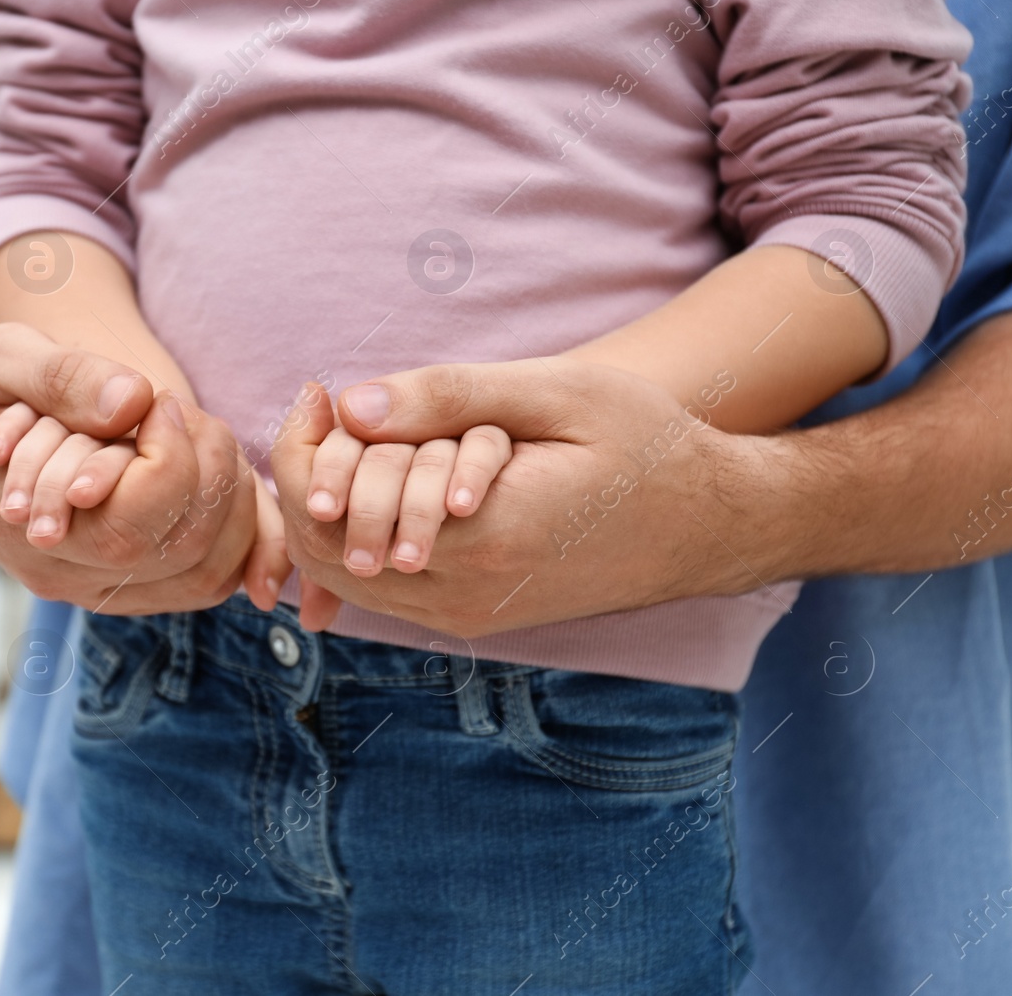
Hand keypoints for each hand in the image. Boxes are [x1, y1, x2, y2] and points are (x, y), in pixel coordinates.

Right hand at [0, 399, 311, 611]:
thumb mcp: (0, 361)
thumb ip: (63, 376)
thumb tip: (134, 403)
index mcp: (23, 528)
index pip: (126, 528)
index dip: (166, 461)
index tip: (159, 402)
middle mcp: (66, 576)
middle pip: (178, 552)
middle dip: (207, 470)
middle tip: (184, 413)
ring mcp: (104, 591)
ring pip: (207, 573)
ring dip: (229, 497)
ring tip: (199, 433)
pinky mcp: (137, 588)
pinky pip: (213, 577)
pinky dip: (238, 526)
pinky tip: (217, 468)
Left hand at [272, 360, 767, 636]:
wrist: (709, 527)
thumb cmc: (644, 444)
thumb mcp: (556, 393)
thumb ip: (450, 397)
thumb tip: (352, 404)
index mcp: (481, 535)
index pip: (330, 511)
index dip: (302, 447)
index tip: (320, 391)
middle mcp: (463, 593)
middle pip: (322, 548)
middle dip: (307, 476)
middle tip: (328, 410)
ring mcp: (466, 616)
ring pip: (344, 576)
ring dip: (332, 509)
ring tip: (358, 439)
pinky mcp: (474, 619)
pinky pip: (382, 589)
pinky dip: (362, 536)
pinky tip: (388, 477)